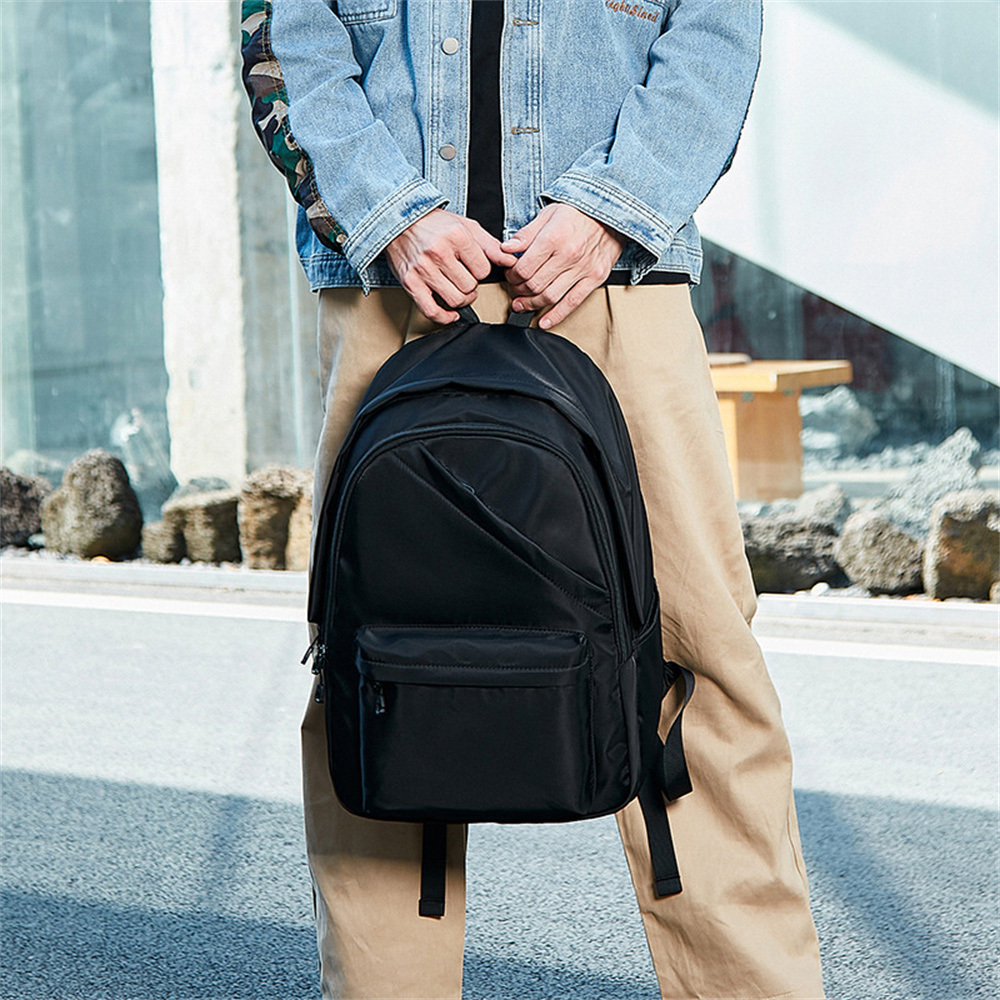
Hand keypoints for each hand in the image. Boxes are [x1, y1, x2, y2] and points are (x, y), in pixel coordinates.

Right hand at [385, 208, 517, 323]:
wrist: (399, 221)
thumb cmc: (433, 224)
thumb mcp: (466, 226)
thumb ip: (490, 245)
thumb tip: (511, 259)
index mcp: (456, 236)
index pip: (483, 270)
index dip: (481, 271)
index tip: (473, 267)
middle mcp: (439, 252)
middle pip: (470, 287)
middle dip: (471, 285)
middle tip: (464, 277)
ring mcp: (423, 269)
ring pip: (455, 299)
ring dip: (460, 299)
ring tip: (457, 289)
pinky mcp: (411, 283)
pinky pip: (431, 310)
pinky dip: (444, 317)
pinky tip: (451, 313)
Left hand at [500, 203, 625, 327]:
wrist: (613, 211)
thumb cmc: (580, 211)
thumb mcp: (549, 213)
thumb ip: (526, 233)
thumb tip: (505, 248)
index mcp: (554, 237)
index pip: (523, 268)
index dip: (511, 275)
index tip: (510, 275)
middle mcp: (568, 255)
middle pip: (534, 284)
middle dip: (518, 290)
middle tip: (514, 289)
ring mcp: (583, 268)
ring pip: (550, 296)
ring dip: (531, 304)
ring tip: (522, 304)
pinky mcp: (595, 278)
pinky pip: (573, 302)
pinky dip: (556, 316)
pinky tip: (544, 321)